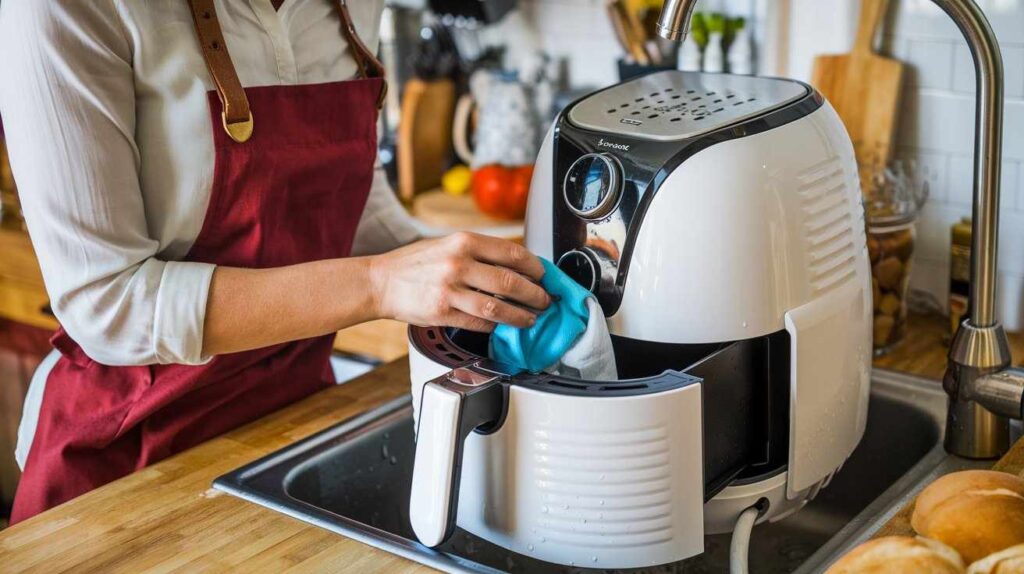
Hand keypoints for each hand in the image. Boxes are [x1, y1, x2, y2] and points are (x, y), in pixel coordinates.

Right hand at [369, 232, 549, 331]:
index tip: (544, 276)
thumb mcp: (446, 244)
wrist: (380, 282)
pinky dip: (494, 325)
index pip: (512, 253)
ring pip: (498, 306)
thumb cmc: (415, 264)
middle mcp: (458, 263)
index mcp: (463, 241)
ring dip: (520, 315)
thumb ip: (478, 252)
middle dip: (534, 294)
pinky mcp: (442, 312)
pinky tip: (501, 325)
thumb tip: (514, 265)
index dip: (535, 267)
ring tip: (530, 318)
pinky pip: (479, 322)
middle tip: (544, 301)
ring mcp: (450, 289)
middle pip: (510, 281)